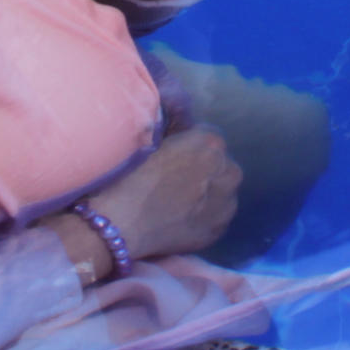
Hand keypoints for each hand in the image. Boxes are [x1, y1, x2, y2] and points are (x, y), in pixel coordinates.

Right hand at [90, 127, 241, 260]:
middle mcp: (229, 170)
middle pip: (220, 163)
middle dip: (204, 168)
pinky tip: (180, 218)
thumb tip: (179, 118)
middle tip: (174, 180)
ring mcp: (228, 204)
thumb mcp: (151, 136)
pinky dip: (204, 215)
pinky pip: (216, 215)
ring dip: (208, 192)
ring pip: (221, 190)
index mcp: (212, 141)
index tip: (171, 156)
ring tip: (177, 202)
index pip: (207, 136)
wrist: (121, 222)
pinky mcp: (220, 230)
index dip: (188, 145)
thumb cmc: (129, 174)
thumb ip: (174, 127)